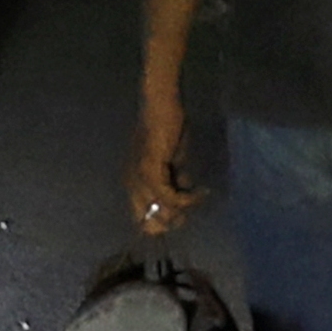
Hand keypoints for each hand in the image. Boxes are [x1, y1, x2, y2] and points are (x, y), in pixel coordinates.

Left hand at [129, 86, 208, 237]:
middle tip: (191, 209)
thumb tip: (182, 196)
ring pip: (160, 212)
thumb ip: (174, 180)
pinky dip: (186, 199)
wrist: (161, 106)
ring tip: (198, 197)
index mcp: (134, 183)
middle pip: (148, 224)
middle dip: (173, 222)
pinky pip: (167, 196)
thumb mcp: (172, 162)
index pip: (142, 219)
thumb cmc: (167, 129)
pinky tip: (199, 192)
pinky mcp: (149, 170)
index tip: (183, 218)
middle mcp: (132, 184)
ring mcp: (138, 178)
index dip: (162, 224)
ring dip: (183, 210)